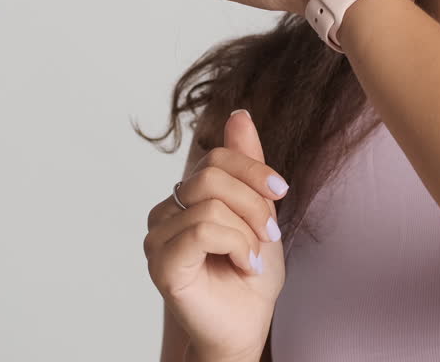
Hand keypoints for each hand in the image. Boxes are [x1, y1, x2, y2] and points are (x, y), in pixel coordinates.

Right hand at [144, 110, 287, 361]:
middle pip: (211, 175)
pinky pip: (203, 229)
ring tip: (253, 258)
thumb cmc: (250, 274)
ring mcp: (158, 237)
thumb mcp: (259, 210)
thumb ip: (246, 164)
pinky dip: (235, 245)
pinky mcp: (161, 262)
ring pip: (209, 203)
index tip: (281, 191)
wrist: (247, 325)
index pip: (215, 156)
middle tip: (269, 237)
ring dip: (246, 232)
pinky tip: (242, 265)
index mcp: (185, 196)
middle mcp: (165, 211)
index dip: (253, 169)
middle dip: (254, 204)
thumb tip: (239, 113)